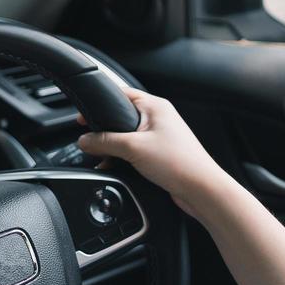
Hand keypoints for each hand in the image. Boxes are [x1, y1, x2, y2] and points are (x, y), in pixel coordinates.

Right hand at [78, 87, 228, 214]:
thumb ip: (104, 142)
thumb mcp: (133, 148)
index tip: (82, 117)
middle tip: (90, 140)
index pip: (121, 94)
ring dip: (112, 148)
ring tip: (102, 158)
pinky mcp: (159, 155)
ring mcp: (160, 137)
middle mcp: (158, 119)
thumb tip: (84, 140)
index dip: (99, 104)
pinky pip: (134, 152)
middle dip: (104, 131)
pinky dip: (122, 158)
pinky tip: (114, 168)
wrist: (201, 190)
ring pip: (126, 137)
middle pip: (121, 117)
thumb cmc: (180, 163)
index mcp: (155, 106)